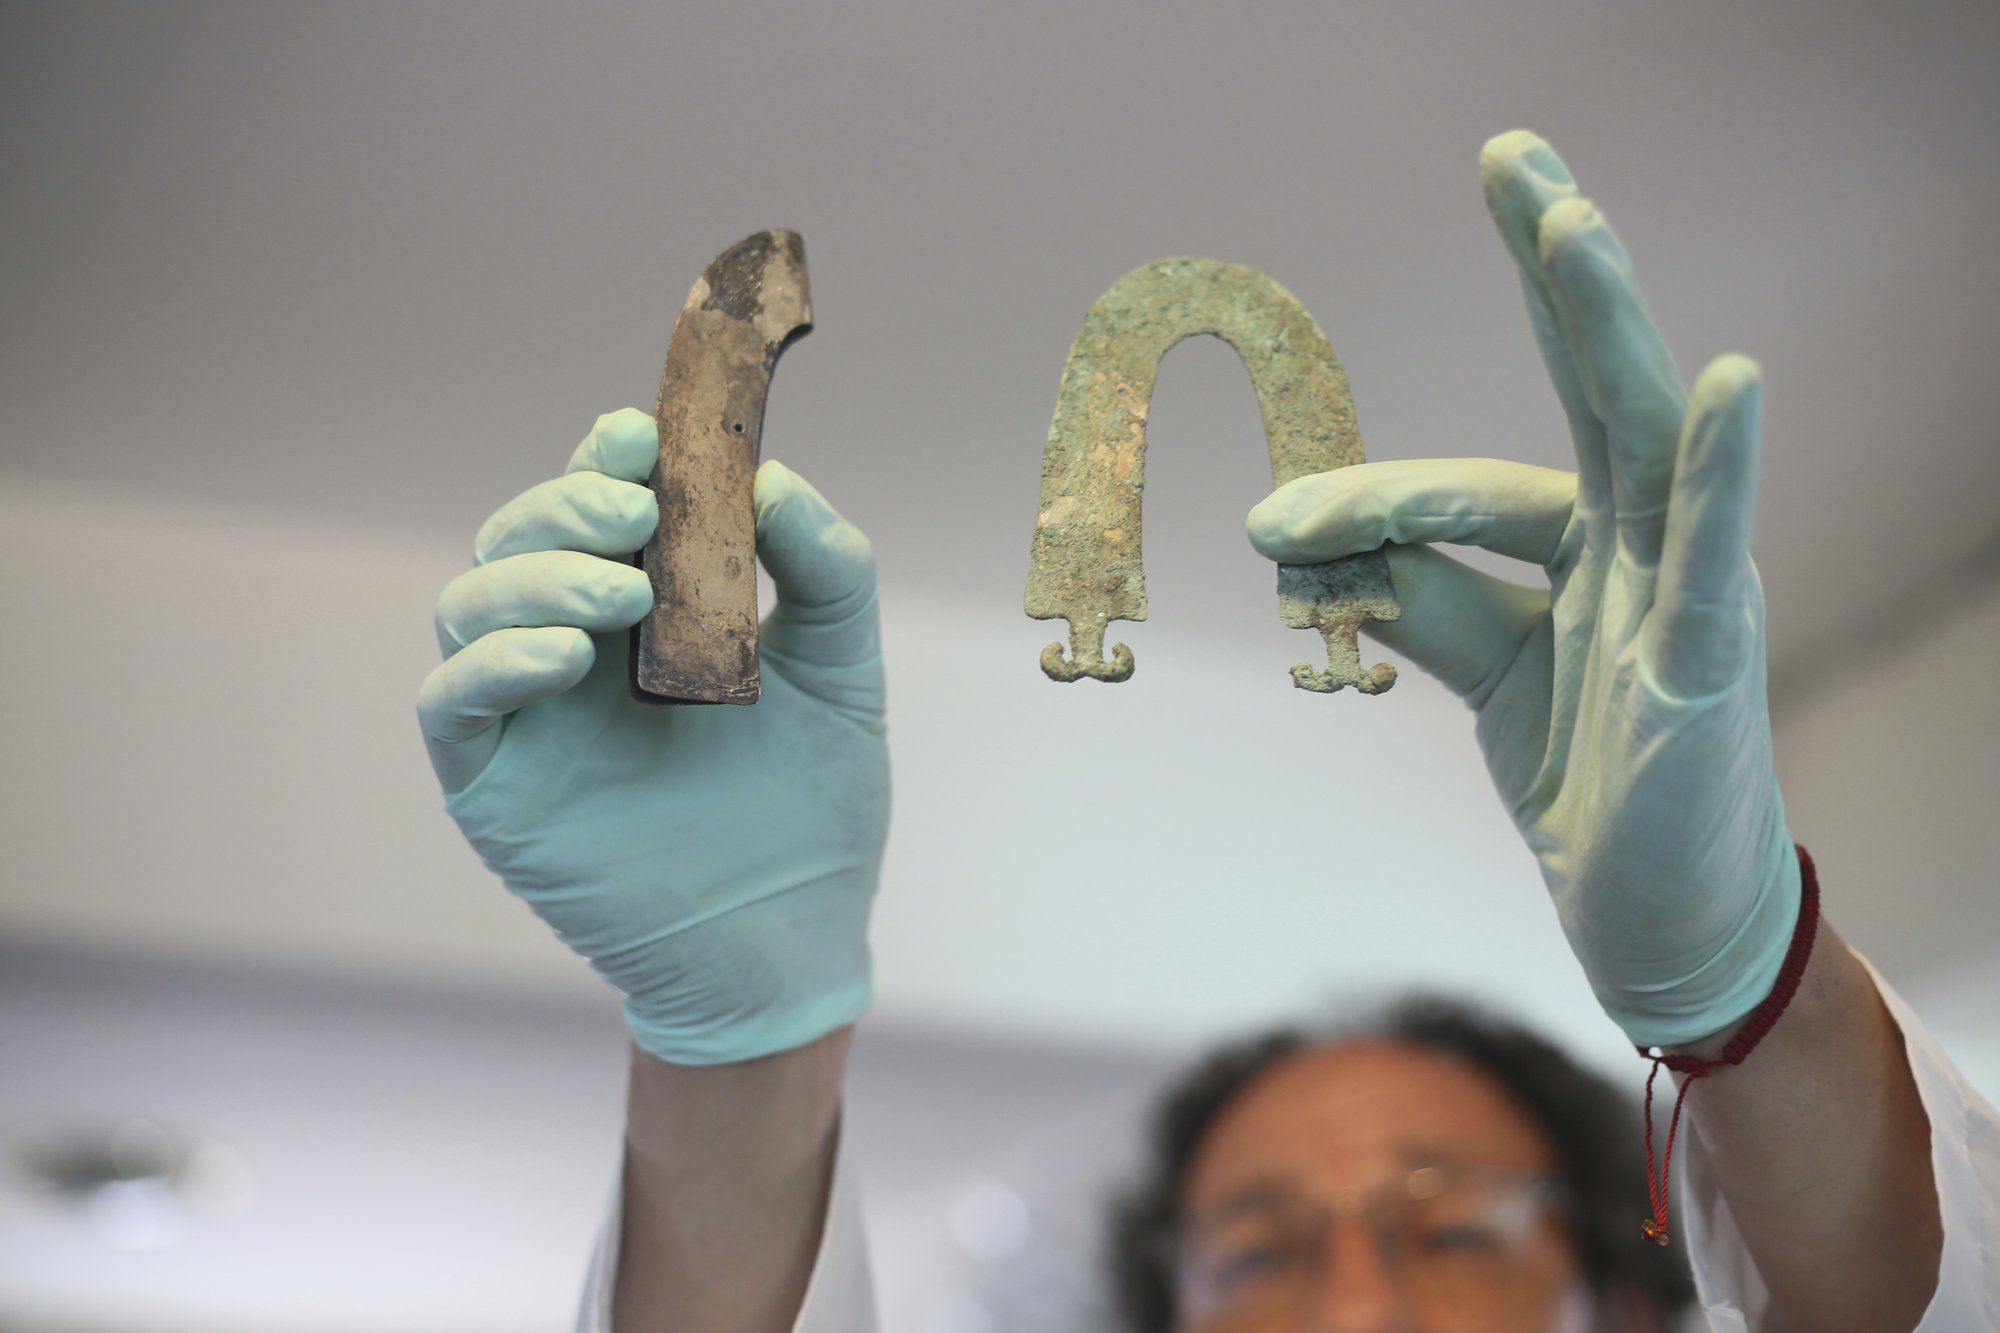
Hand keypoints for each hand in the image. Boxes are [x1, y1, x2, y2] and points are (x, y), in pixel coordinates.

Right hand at [416, 408, 889, 1064]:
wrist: (791, 939)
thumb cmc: (814, 808)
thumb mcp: (843, 672)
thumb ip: (828, 572)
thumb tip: (773, 479)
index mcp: (647, 609)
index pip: (598, 507)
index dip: (607, 459)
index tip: (646, 438)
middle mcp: (573, 647)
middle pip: (520, 538)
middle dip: (567, 506)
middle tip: (637, 515)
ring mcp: (527, 715)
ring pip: (473, 604)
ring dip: (536, 576)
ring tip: (619, 593)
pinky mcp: (495, 784)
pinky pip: (454, 702)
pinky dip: (496, 662)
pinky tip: (567, 653)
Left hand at [1248, 132, 1798, 1047]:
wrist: (1656, 910)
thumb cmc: (1590, 771)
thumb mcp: (1485, 668)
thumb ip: (1413, 595)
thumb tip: (1305, 545)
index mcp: (1591, 540)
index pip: (1469, 485)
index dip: (1368, 498)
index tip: (1270, 535)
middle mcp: (1649, 538)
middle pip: (1595, 383)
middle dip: (1553, 269)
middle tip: (1509, 154)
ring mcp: (1689, 586)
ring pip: (1644, 436)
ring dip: (1609, 325)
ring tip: (1572, 222)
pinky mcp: (1711, 656)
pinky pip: (1714, 547)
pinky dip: (1724, 462)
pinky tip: (1726, 378)